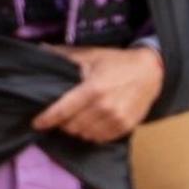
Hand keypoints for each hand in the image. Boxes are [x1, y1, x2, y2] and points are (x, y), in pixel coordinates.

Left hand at [32, 45, 164, 143]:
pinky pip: (100, 139)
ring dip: (78, 129)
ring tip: (80, 117)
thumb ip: (65, 55)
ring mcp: (116, 119)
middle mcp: (104, 107)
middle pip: (71, 127)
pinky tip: (94, 121)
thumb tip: (40, 49)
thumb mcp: (92, 55)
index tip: (36, 123)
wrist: (151, 71)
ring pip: (84, 135)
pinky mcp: (125, 127)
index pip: (62, 111)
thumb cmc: (118, 62)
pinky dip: (92, 133)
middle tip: (65, 114)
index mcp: (93, 89)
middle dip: (64, 122)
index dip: (46, 119)